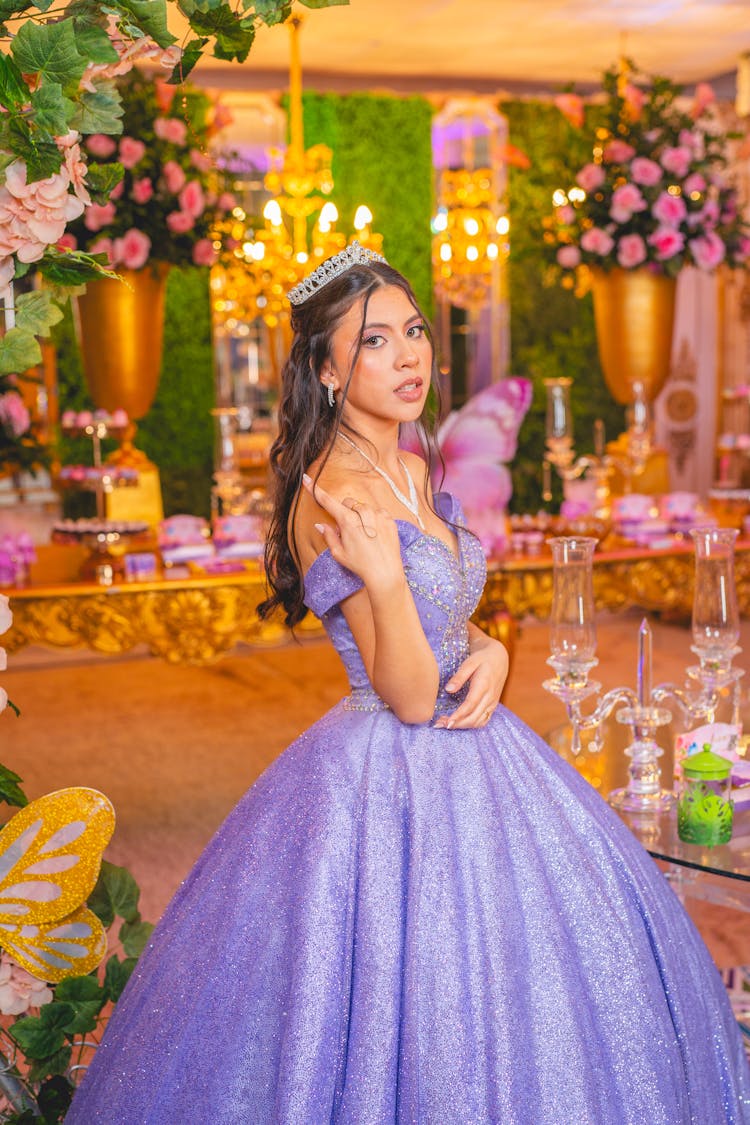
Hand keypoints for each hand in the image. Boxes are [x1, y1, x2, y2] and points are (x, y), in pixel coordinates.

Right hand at [302, 474, 403, 589]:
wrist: (385, 572)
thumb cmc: (360, 565)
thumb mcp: (338, 553)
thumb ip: (329, 535)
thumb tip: (321, 525)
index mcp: (348, 521)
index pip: (328, 501)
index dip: (315, 490)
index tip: (307, 479)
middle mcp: (364, 513)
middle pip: (348, 503)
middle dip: (345, 512)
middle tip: (348, 531)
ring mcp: (378, 514)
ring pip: (363, 506)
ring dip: (360, 516)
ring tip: (364, 535)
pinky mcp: (389, 518)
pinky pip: (377, 512)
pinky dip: (373, 519)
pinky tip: (374, 534)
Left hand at [434, 637, 507, 729]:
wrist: (499, 658)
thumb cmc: (482, 659)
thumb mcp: (469, 662)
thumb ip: (459, 676)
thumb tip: (448, 690)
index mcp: (483, 685)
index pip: (470, 705)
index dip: (458, 715)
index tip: (446, 722)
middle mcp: (490, 697)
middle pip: (473, 717)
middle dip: (456, 724)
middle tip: (438, 725)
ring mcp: (492, 703)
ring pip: (478, 721)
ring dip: (462, 726)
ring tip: (445, 724)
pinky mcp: (492, 706)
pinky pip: (483, 720)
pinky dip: (470, 725)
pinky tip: (458, 723)